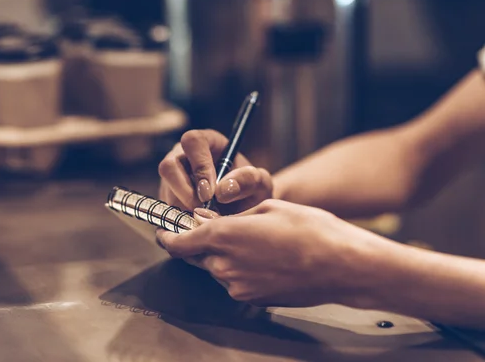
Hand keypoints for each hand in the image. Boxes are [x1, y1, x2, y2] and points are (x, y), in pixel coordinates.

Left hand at [156, 200, 391, 307]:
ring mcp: (238, 286)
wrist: (343, 265)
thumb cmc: (310, 229)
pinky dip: (240, 269)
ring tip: (256, 242)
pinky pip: (235, 282)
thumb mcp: (267, 208)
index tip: (164, 231)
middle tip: (225, 228)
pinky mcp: (252, 299)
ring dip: (225, 256)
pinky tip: (265, 258)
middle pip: (198, 255)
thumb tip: (205, 219)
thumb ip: (230, 216)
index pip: (179, 242)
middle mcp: (225, 265)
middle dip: (204, 242)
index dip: (168, 235)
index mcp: (224, 236)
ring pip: (217, 268)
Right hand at [158, 129, 272, 213]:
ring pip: (165, 191)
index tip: (210, 193)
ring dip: (184, 209)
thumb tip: (222, 190)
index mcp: (206, 142)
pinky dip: (180, 221)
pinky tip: (200, 225)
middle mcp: (183, 156)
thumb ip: (248, 180)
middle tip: (205, 211)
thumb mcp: (260, 184)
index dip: (199, 166)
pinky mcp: (166, 198)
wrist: (244, 212)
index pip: (192, 142)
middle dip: (185, 193)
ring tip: (207, 219)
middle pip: (168, 166)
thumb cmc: (251, 191)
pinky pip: (164, 209)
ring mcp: (172, 178)